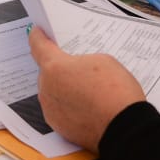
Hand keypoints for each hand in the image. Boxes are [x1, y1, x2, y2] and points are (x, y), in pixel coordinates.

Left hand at [29, 28, 145, 151]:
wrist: (123, 128)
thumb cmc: (115, 92)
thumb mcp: (103, 61)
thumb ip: (81, 61)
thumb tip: (77, 70)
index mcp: (55, 67)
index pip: (38, 46)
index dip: (37, 37)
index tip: (36, 32)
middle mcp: (47, 88)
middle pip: (47, 72)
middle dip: (60, 69)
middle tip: (78, 69)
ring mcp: (51, 110)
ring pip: (53, 92)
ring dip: (64, 89)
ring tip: (88, 91)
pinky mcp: (59, 127)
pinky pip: (59, 110)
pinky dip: (69, 107)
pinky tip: (87, 107)